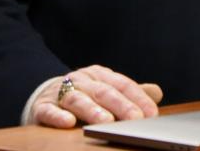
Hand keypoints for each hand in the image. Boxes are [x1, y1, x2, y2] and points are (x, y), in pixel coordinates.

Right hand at [31, 65, 162, 128]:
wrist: (44, 95)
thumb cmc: (83, 95)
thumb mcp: (106, 90)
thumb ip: (130, 93)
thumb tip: (157, 92)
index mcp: (99, 75)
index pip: (122, 84)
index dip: (138, 98)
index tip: (151, 114)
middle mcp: (81, 80)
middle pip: (103, 91)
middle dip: (121, 106)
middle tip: (135, 119)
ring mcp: (61, 92)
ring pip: (78, 99)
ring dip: (92, 110)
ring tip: (106, 121)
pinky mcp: (42, 106)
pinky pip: (49, 110)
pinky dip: (58, 116)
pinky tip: (68, 123)